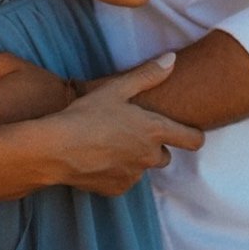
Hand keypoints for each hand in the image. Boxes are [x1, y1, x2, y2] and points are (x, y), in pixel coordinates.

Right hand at [36, 53, 204, 195]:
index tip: (188, 131)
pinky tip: (98, 158)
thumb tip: (172, 59)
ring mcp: (133, 176)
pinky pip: (123, 180)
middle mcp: (149, 157)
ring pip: (142, 168)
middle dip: (154, 146)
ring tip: (109, 144)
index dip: (193, 135)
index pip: (193, 140)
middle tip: (132, 132)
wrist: (55, 149)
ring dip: (134, 159)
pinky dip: (116, 172)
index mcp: (155, 131)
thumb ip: (148, 75)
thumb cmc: (86, 114)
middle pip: (166, 156)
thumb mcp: (116, 89)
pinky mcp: (116, 189)